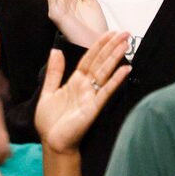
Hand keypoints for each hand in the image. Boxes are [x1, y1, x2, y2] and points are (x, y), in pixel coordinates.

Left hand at [36, 30, 133, 152]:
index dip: (99, 45)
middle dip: (112, 47)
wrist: (52, 142)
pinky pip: (106, 91)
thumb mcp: (48, 92)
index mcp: (75, 81)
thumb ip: (54, 72)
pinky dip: (115, 80)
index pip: (89, 58)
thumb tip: (56, 51)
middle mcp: (86, 86)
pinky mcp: (94, 107)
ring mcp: (91, 95)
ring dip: (115, 58)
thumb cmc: (50, 121)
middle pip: (100, 62)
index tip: (109, 33)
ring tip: (126, 44)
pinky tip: (125, 69)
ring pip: (105, 72)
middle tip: (125, 33)